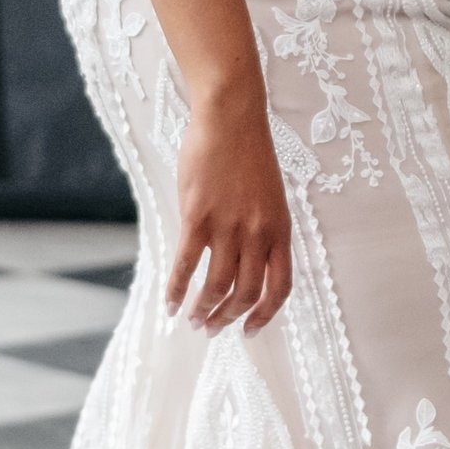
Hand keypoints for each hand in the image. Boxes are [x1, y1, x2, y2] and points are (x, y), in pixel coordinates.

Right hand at [167, 90, 291, 333]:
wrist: (231, 118)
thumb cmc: (249, 154)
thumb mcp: (269, 198)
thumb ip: (260, 232)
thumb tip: (242, 264)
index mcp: (280, 231)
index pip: (279, 287)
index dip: (265, 315)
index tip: (249, 330)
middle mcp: (257, 235)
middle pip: (246, 293)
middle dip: (228, 318)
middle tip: (212, 328)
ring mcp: (227, 227)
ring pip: (216, 286)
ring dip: (203, 309)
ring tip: (192, 320)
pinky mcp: (197, 217)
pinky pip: (185, 264)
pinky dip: (175, 289)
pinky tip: (169, 304)